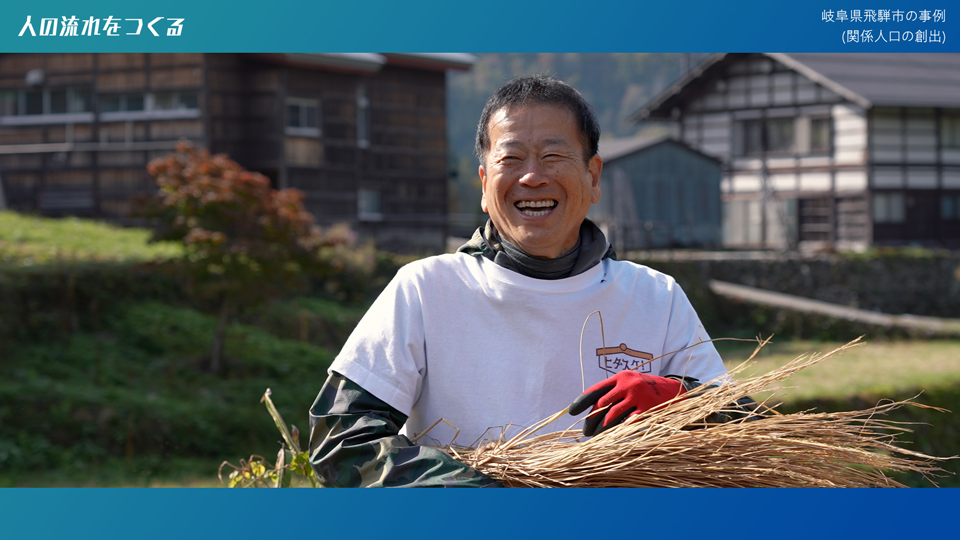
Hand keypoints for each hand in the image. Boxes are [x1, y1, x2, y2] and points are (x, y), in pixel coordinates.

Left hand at [568, 371, 685, 435]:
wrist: (675, 390)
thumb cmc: (646, 388)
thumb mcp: (630, 383)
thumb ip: (613, 391)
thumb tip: (591, 407)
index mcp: (620, 378)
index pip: (596, 390)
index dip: (581, 401)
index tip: (571, 412)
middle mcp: (627, 385)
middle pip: (601, 405)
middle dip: (591, 420)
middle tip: (585, 432)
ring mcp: (638, 397)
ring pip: (612, 416)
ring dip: (601, 429)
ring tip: (596, 437)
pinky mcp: (648, 410)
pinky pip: (628, 424)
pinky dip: (619, 432)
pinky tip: (612, 439)